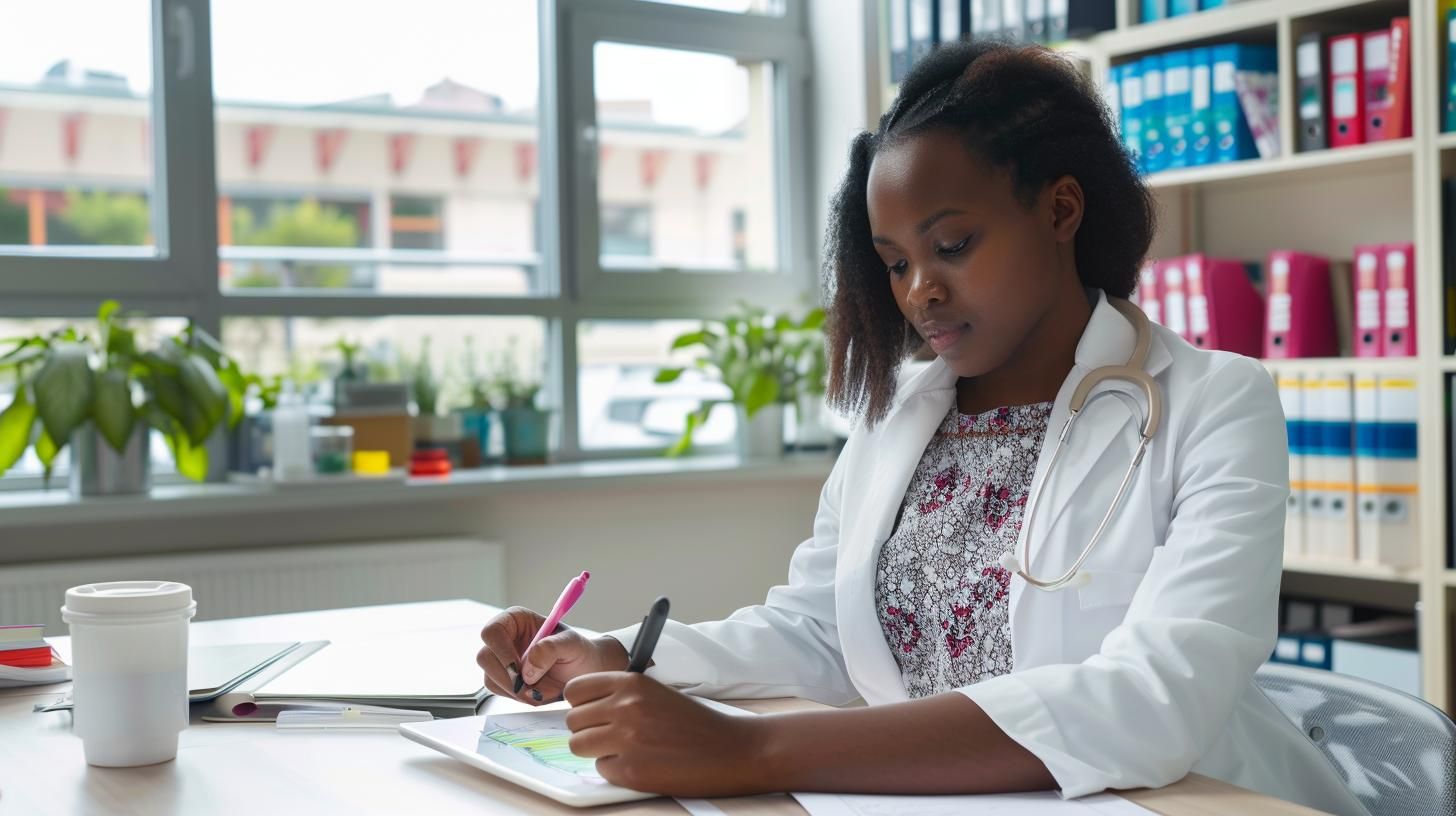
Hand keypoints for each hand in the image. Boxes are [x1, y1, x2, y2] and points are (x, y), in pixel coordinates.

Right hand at [477, 606, 628, 704]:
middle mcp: (504, 638)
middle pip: (485, 657)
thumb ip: (551, 649)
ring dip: (516, 690)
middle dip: (508, 677)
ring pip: (490, 678)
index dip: (501, 651)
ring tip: (544, 689)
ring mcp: (501, 660)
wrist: (583, 672)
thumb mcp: (572, 645)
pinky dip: (518, 697)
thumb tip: (527, 669)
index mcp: (516, 620)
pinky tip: (538, 693)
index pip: (493, 631)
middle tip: (532, 687)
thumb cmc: (578, 652)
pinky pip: (499, 692)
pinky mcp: (503, 679)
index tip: (519, 669)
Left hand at [563, 672, 768, 796]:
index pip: (575, 690)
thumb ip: (621, 695)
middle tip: (610, 734)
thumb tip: (584, 707)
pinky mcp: (630, 771)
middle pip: (573, 720)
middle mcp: (625, 708)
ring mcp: (626, 740)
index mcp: (631, 683)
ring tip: (623, 749)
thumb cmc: (695, 723)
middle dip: (587, 729)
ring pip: (579, 745)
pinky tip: (640, 763)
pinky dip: (615, 770)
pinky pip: (601, 769)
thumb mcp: (655, 692)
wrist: (730, 750)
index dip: (580, 703)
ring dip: (596, 750)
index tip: (590, 711)